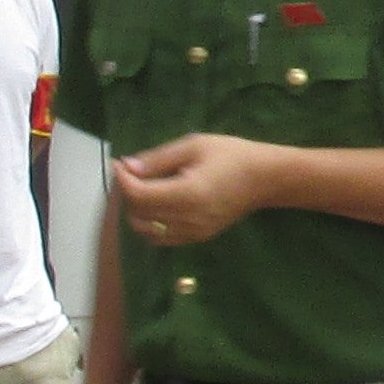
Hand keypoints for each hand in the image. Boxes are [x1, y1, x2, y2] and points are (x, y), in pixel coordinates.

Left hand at [113, 133, 274, 248]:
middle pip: (139, 214)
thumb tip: (127, 167)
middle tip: (131, 172)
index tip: (119, 163)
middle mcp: (188, 219)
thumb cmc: (231, 155)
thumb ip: (158, 159)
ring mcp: (193, 232)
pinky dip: (152, 223)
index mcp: (187, 194)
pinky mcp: (198, 238)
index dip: (123, 180)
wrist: (265, 179)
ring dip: (138, 211)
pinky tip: (158, 203)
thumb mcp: (194, 146)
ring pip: (147, 231)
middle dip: (128, 194)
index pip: (140, 196)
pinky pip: (162, 238)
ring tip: (144, 188)